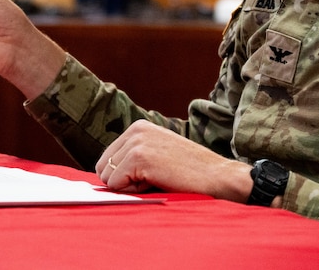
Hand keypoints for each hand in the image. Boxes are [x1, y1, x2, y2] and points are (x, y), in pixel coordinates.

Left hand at [96, 120, 253, 201]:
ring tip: (157, 179)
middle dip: (123, 181)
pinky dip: (133, 191)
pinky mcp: (139, 158)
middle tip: (153, 178)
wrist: (216, 176)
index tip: (150, 174)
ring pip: (108, 178)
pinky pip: (116, 185)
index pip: (107, 158)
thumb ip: (132, 157)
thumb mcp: (158, 154)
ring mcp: (137, 142)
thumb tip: (102, 176)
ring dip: (130, 186)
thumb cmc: (188, 172)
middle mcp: (136, 130)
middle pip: (103, 167)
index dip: (124, 176)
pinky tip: (157, 182)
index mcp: (138, 127)